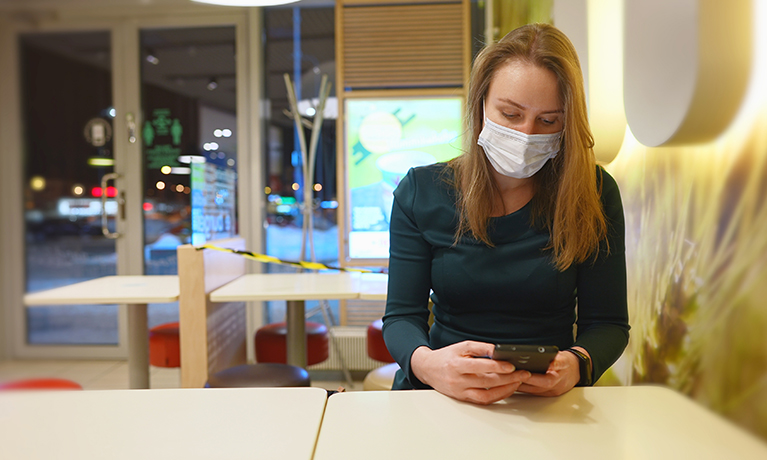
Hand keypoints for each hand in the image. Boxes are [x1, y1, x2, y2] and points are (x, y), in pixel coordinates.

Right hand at [410, 341, 531, 404]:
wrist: (428, 369)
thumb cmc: (447, 356)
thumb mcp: (462, 346)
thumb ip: (481, 347)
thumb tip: (499, 351)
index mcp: (457, 364)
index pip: (480, 366)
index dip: (497, 366)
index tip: (512, 365)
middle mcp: (458, 379)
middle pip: (487, 381)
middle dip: (508, 378)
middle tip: (523, 374)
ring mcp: (460, 391)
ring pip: (486, 395)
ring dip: (505, 390)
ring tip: (518, 382)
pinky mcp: (462, 398)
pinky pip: (482, 400)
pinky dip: (497, 396)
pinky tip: (506, 390)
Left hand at [516, 347, 587, 396]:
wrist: (576, 371)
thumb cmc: (568, 363)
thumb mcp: (564, 358)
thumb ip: (557, 361)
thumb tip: (551, 363)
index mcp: (558, 379)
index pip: (544, 380)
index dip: (532, 378)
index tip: (521, 373)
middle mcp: (553, 388)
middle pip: (534, 387)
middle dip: (522, 382)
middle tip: (509, 376)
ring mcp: (549, 392)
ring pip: (532, 391)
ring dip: (520, 386)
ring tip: (507, 379)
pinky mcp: (545, 394)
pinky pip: (532, 392)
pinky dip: (523, 388)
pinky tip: (513, 383)